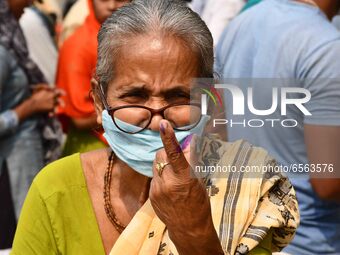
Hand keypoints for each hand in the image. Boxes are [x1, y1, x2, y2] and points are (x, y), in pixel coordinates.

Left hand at [149, 120, 222, 254]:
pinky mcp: (151, 194)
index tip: (163, 124)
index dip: (168, 137)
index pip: (174, 154)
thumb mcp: (198, 182)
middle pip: (161, 155)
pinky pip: (154, 177)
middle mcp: (167, 182)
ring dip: (164, 164)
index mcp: (183, 178)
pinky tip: (169, 187)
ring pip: (156, 165)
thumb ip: (190, 163)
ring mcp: (157, 189)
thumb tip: (188, 144)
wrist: (188, 228)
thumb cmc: (199, 204)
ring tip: (174, 176)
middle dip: (167, 151)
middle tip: (176, 157)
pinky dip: (161, 176)